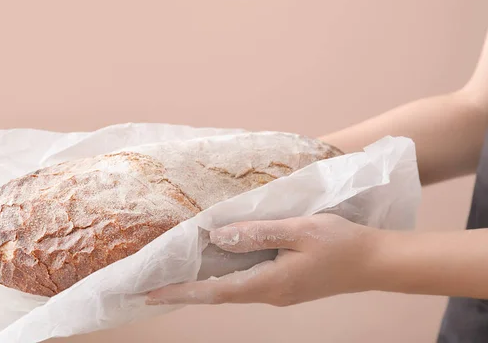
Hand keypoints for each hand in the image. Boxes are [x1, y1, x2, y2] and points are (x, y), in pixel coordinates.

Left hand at [146, 213, 379, 306]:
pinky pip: (245, 283)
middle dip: (183, 292)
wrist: (375, 262)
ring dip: (201, 286)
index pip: (214, 291)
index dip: (180, 292)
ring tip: (175, 277)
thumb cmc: (340, 242)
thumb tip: (216, 237)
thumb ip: (257, 233)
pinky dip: (222, 278)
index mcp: (270, 283)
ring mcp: (278, 292)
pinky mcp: (285, 286)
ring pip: (230, 289)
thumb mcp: (299, 230)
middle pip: (217, 295)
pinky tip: (215, 266)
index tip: (150, 294)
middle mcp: (269, 293)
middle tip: (152, 286)